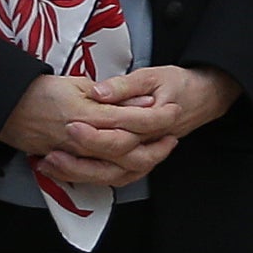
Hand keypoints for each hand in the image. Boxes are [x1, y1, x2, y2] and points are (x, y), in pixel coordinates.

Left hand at [20, 67, 242, 191]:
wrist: (203, 99)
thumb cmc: (177, 84)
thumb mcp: (152, 75)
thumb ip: (124, 85)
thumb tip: (97, 93)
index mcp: (158, 120)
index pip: (126, 132)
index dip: (97, 132)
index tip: (70, 124)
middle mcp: (153, 144)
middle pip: (117, 159)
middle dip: (82, 157)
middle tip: (53, 149)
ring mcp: (146, 158)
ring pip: (113, 176)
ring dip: (80, 173)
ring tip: (50, 163)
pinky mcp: (138, 164)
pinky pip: (113, 178)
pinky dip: (87, 178)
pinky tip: (63, 172)